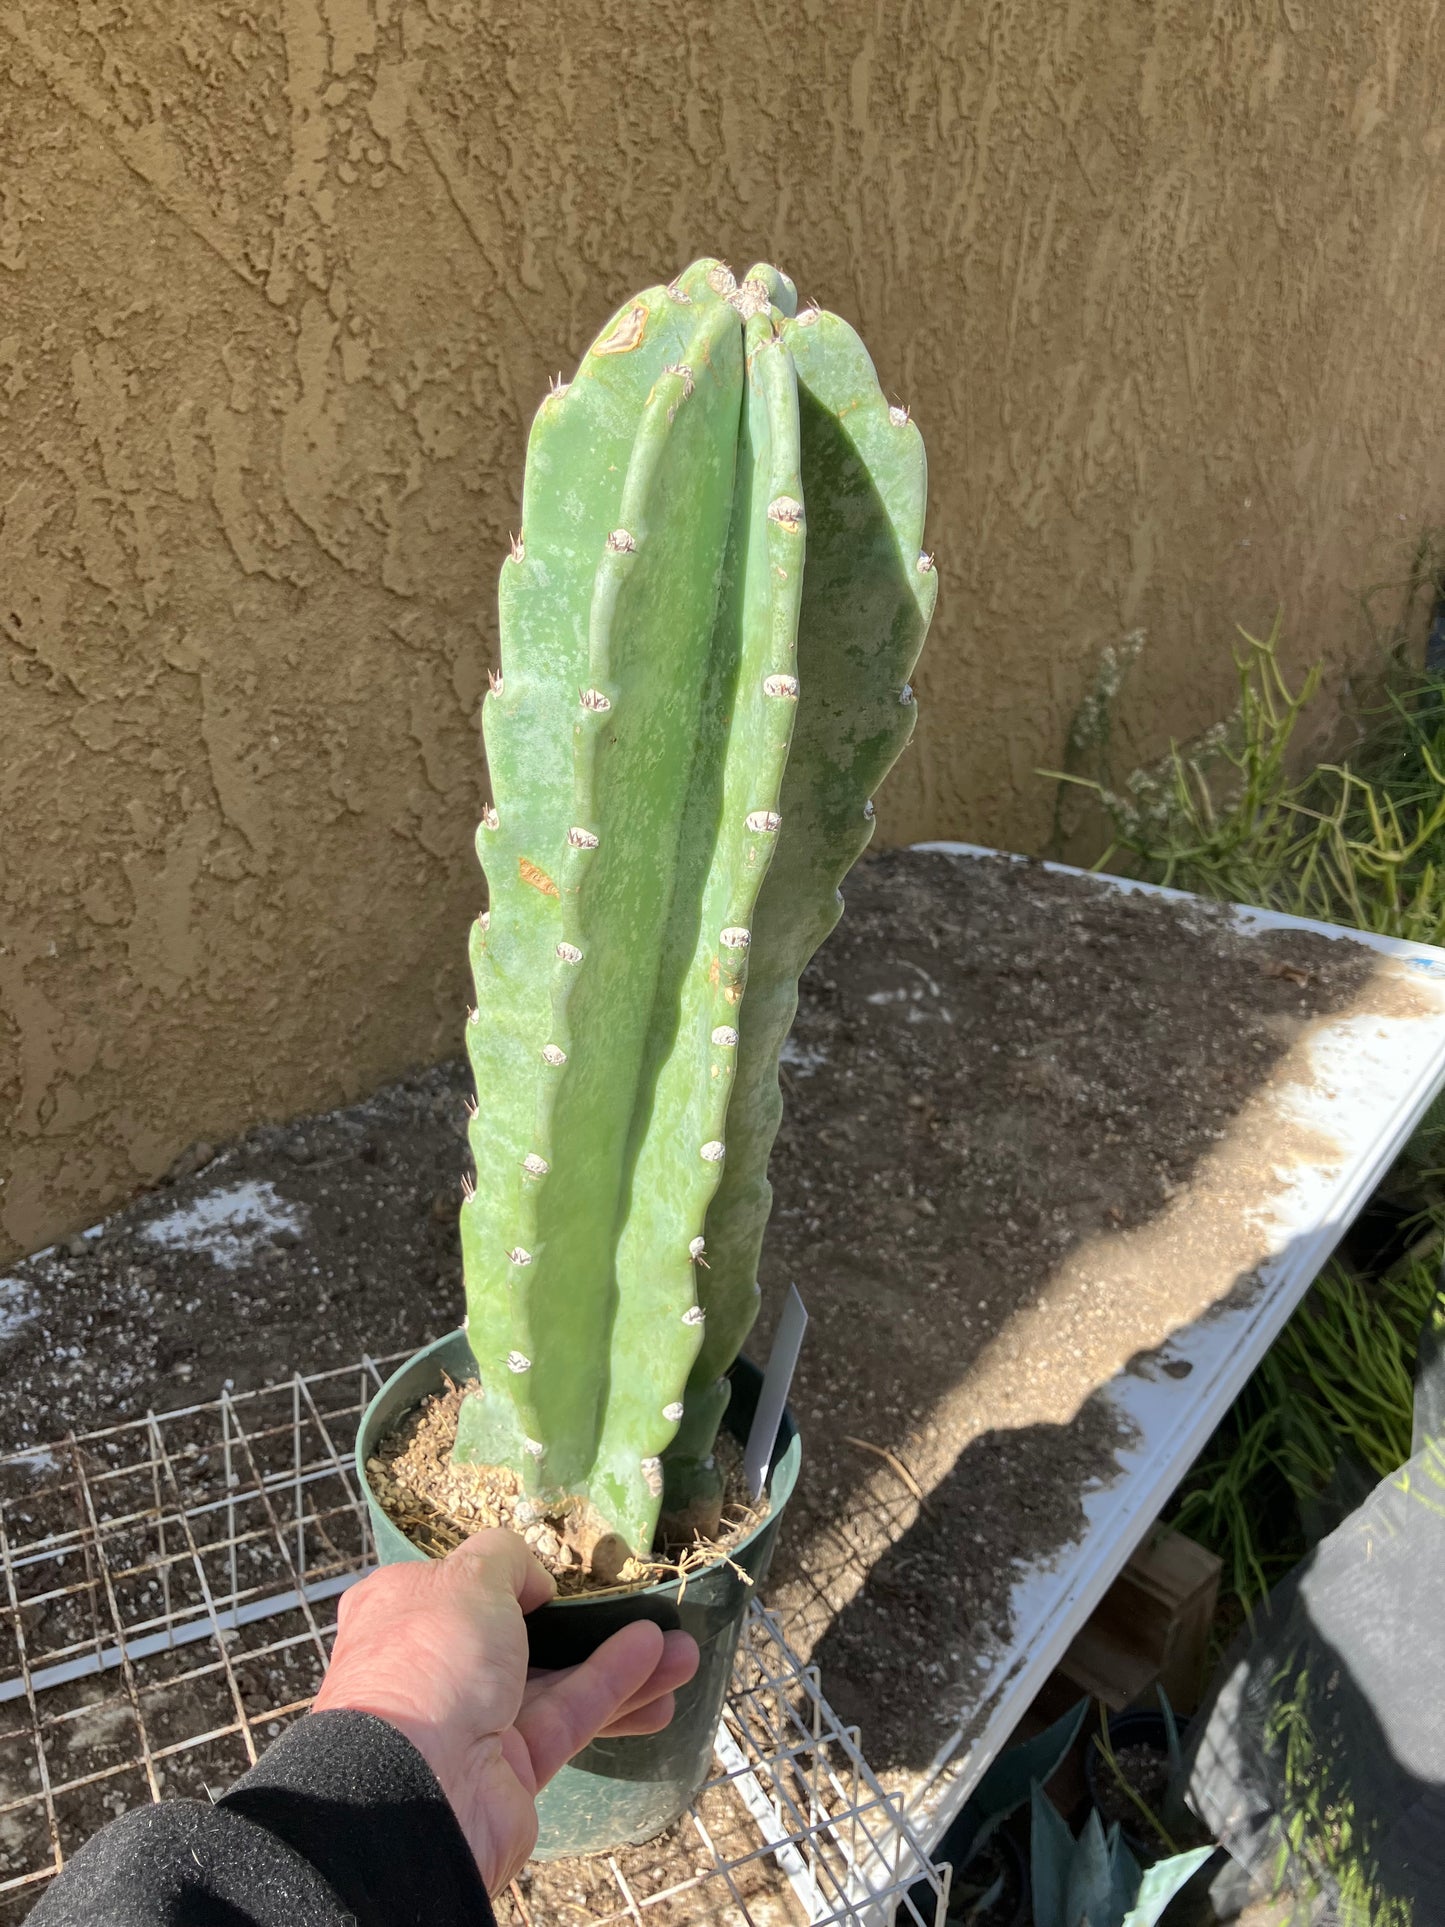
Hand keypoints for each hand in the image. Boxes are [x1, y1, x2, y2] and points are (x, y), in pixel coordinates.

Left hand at [312, 1528, 698, 1893]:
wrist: (415, 1789)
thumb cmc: (432, 1658)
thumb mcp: (469, 1576)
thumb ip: (507, 1558)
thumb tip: (532, 1582)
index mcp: (403, 1614)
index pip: (454, 1585)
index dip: (502, 1575)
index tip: (550, 1568)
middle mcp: (436, 1667)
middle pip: (517, 1638)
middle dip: (580, 1623)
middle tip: (636, 1607)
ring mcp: (475, 1723)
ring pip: (557, 1681)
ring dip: (621, 1662)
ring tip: (683, 1646)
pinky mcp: (515, 1769)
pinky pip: (572, 1716)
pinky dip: (616, 1687)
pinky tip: (664, 1662)